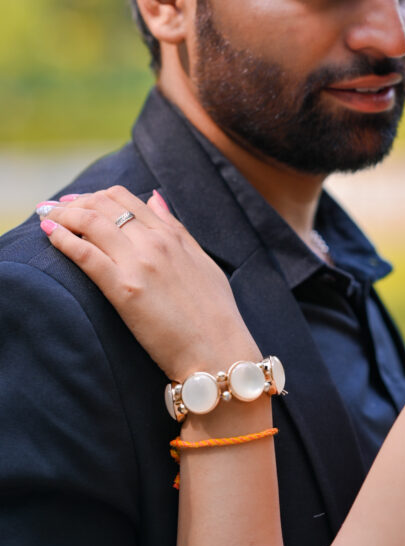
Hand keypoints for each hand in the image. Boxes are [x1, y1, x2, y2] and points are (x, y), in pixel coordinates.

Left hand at [40, 187, 259, 380]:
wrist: (217, 350)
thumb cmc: (214, 312)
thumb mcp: (201, 260)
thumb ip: (177, 227)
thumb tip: (155, 198)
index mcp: (172, 235)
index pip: (127, 199)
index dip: (98, 196)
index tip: (79, 201)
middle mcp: (155, 242)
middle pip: (105, 205)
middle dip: (76, 202)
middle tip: (58, 208)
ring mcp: (139, 263)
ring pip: (92, 222)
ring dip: (64, 215)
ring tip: (47, 217)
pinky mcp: (125, 290)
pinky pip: (86, 254)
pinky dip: (63, 239)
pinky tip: (50, 234)